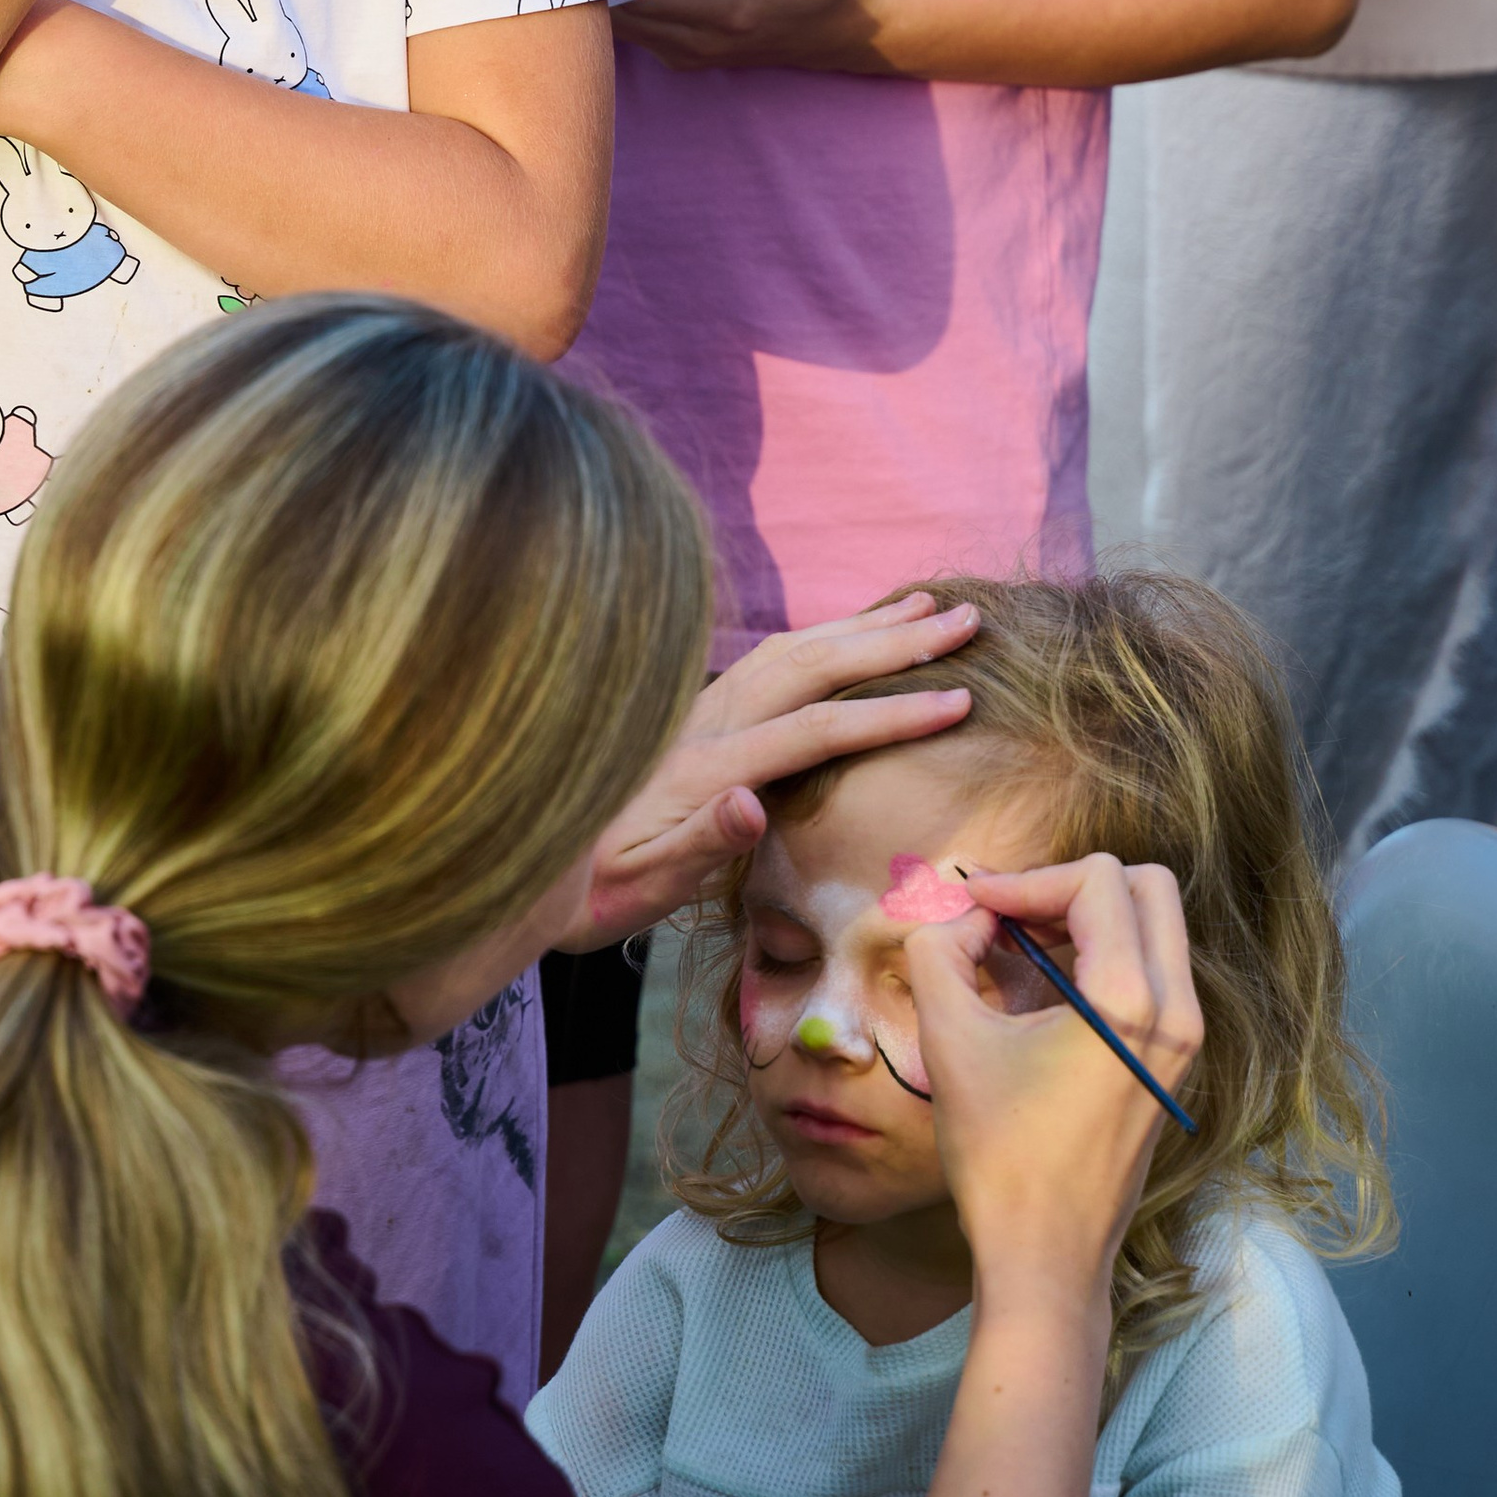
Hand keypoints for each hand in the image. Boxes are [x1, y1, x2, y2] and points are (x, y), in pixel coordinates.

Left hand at [573, 594, 979, 943]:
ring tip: (924, 608)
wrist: (528, 853)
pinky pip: (772, 658)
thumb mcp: (644, 884)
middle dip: (895, 641)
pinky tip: (846, 637)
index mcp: (710, 767)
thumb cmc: (592, 888)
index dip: (891, 713)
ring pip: (793, 649)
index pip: (818, 728)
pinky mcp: (695, 714)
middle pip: (814, 664)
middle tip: (968, 618)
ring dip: (861, 626)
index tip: (960, 699)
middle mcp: (709, 723)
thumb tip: (752, 804)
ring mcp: (701, 712)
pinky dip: (821, 637)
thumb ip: (701, 844)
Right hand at [907, 854, 1202, 1302]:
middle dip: (1069, 886)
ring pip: (1152, 930)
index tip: (975, 908)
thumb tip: (964, 917)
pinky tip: (1040, 990)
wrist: (1046, 1259)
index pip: (1097, 878)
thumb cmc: (1000, 1152)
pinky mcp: (1174, 1067)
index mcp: (1133, 999)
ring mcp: (1184, 1044)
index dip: (1028, 878)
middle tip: (1008, 916)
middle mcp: (1178, 1013)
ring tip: (1015, 949)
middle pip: (1146, 888)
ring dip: (1085, 921)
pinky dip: (1101, 958)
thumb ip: (942, 948)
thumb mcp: (950, 1036)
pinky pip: (1150, 975)